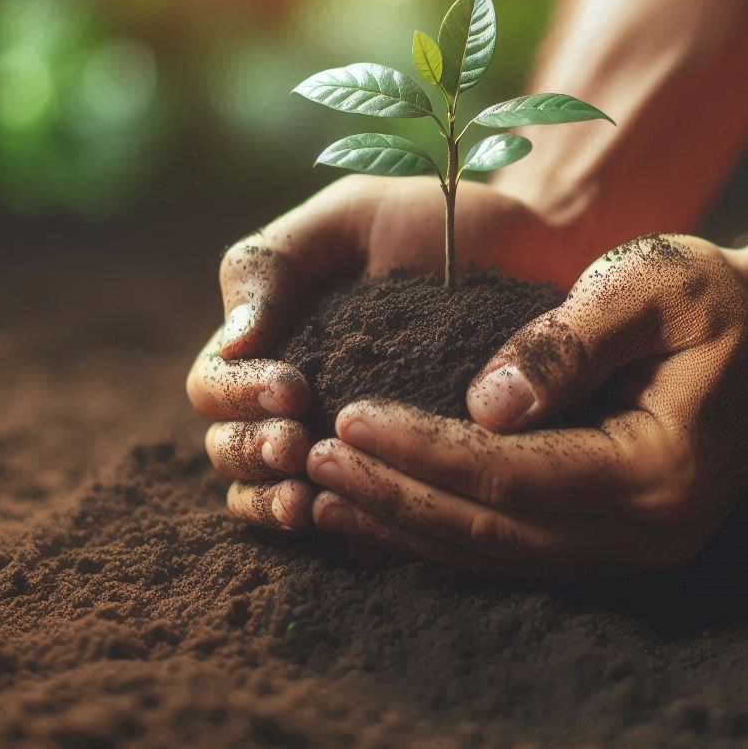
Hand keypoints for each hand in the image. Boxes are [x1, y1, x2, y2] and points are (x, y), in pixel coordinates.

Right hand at [187, 174, 600, 540]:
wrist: (532, 243)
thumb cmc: (434, 220)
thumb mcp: (347, 220)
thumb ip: (273, 263)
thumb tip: (234, 344)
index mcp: (277, 342)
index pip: (216, 387)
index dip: (236, 396)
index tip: (291, 385)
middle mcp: (302, 400)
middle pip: (234, 451)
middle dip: (252, 456)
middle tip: (295, 447)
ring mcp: (352, 441)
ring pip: (281, 495)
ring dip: (279, 505)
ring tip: (309, 504)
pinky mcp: (407, 469)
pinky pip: (360, 516)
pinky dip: (346, 528)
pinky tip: (361, 529)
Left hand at [303, 234, 747, 573]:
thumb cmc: (717, 298)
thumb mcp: (652, 285)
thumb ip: (570, 340)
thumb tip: (482, 402)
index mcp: (660, 469)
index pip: (513, 473)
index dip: (422, 451)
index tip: (346, 419)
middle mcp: (646, 531)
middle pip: (494, 527)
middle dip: (395, 496)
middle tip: (308, 465)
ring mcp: (631, 545)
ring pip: (495, 551)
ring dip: (405, 526)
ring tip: (321, 502)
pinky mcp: (613, 537)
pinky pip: (512, 547)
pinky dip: (442, 533)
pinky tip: (382, 519)